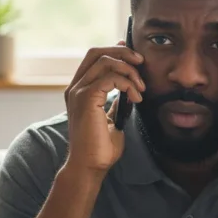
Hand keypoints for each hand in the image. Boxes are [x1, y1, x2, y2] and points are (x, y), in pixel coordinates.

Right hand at [63, 43, 145, 173]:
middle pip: (97, 52)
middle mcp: (75, 87)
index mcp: (79, 90)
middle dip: (122, 52)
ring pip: (105, 62)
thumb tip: (127, 92)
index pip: (94, 58)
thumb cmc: (100, 148)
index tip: (134, 56)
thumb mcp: (112, 119)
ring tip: (141, 89)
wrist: (91, 166)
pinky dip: (128, 84)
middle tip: (141, 63)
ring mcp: (78, 91)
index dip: (114, 50)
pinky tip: (136, 98)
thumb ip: (115, 103)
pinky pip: (111, 78)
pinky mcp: (87, 98)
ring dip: (129, 71)